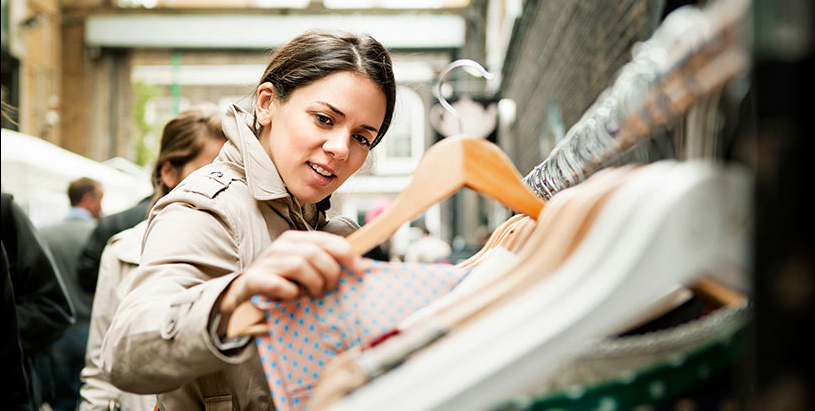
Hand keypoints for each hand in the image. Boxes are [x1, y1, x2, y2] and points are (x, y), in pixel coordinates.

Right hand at [218, 230, 359, 315]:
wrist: (241, 297)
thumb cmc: (279, 282)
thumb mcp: (303, 269)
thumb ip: (324, 262)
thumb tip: (357, 265)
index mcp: (295, 240)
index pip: (325, 240)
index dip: (345, 253)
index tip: (358, 268)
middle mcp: (280, 247)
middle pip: (314, 253)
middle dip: (329, 273)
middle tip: (329, 288)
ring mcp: (265, 262)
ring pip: (299, 265)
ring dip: (313, 283)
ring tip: (314, 293)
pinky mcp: (252, 280)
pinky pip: (277, 284)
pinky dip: (290, 292)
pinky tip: (292, 297)